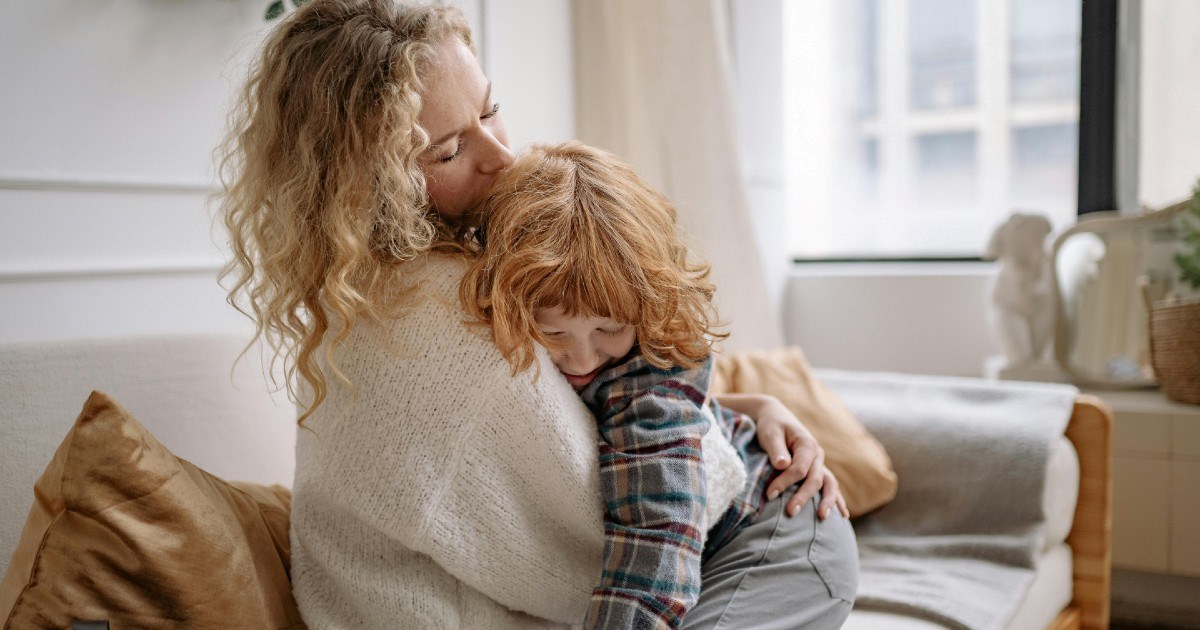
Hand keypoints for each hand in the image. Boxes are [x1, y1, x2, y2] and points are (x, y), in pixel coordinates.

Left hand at [753, 397, 848, 519]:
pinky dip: (837, 500)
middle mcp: (817, 454)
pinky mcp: (817, 470)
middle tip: (791, 513)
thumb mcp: (770, 433)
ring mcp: (819, 463)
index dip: (785, 482)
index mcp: (807, 443)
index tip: (769, 494)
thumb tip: (782, 465)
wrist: (776, 416)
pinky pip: (830, 485)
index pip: (799, 468)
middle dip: (803, 497)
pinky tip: (843, 515)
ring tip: (823, 517)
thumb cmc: (771, 425)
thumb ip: (776, 449)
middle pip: (815, 479)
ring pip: (829, 483)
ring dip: (828, 501)